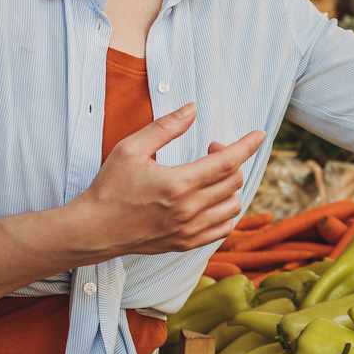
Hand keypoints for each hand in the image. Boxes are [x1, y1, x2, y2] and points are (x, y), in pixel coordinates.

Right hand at [72, 102, 264, 259]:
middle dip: (230, 160)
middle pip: (233, 181)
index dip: (247, 145)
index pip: (227, 162)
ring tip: (210, 175)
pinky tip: (213, 199)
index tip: (259, 135)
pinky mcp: (186, 243)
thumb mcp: (131, 149)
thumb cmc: (109, 187)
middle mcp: (188, 210)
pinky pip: (223, 228)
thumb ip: (165, 127)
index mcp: (178, 184)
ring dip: (230, 186)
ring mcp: (189, 230)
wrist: (93, 229)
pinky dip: (226, 211)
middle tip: (211, 150)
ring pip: (233, 205)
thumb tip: (192, 109)